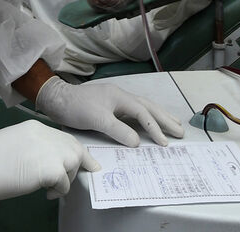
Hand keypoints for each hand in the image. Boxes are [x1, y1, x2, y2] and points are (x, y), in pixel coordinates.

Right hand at [0, 120, 99, 203]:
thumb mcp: (15, 144)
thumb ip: (35, 148)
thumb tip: (49, 164)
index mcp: (35, 128)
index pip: (64, 138)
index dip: (76, 151)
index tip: (89, 162)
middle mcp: (45, 135)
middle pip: (74, 148)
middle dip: (79, 164)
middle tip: (73, 179)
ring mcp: (49, 151)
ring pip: (72, 164)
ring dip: (66, 178)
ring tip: (51, 187)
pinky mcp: (49, 169)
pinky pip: (64, 182)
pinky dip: (59, 190)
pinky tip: (46, 193)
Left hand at [34, 77, 185, 146]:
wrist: (58, 100)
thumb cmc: (76, 107)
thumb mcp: (97, 119)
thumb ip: (118, 130)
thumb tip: (137, 142)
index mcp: (121, 96)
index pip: (143, 113)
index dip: (155, 128)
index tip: (164, 143)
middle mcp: (122, 96)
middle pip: (149, 107)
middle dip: (165, 120)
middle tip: (181, 132)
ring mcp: (118, 100)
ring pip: (144, 108)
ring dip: (159, 117)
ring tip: (174, 125)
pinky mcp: (112, 106)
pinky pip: (135, 113)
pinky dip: (147, 119)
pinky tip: (150, 124)